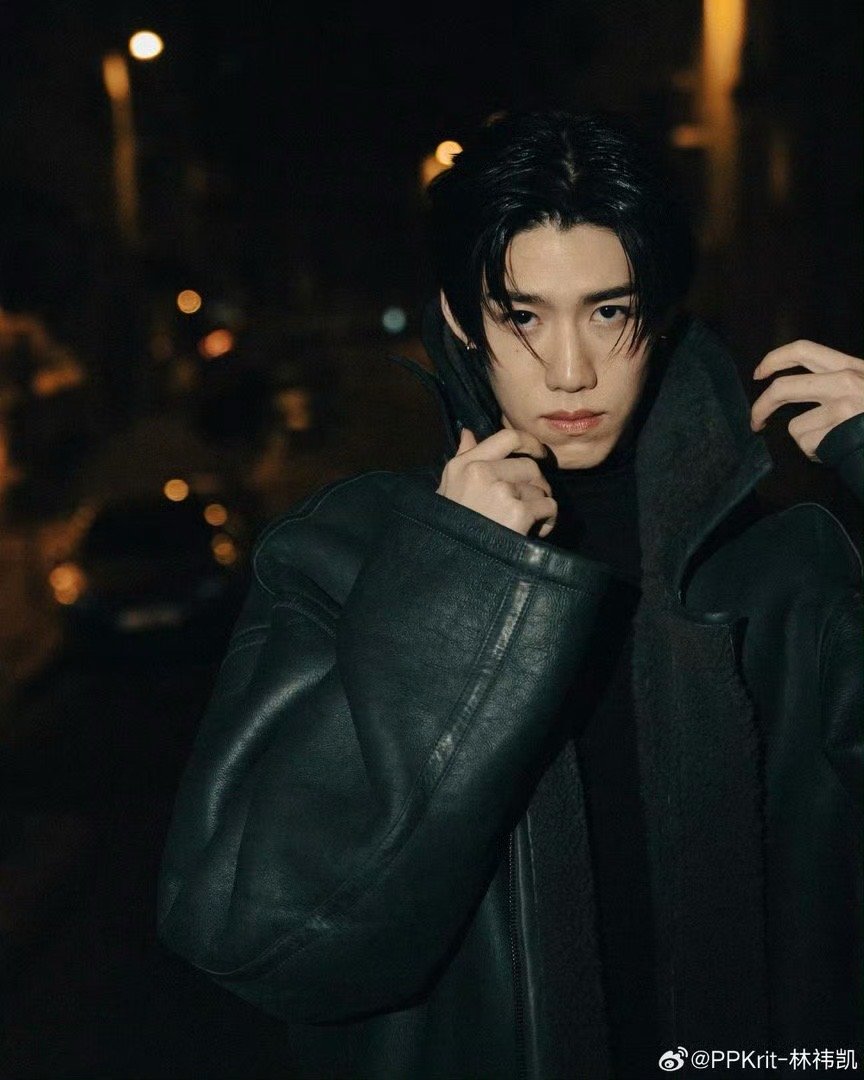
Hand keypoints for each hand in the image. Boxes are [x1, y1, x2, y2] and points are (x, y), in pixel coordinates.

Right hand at [436, 427, 557, 537]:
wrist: (452, 562)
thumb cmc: (449, 528)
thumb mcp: (447, 490)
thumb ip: (461, 459)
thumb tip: (467, 433)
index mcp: (464, 465)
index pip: (507, 438)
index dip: (530, 442)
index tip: (540, 452)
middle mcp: (481, 472)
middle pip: (529, 466)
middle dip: (536, 485)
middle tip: (532, 504)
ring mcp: (500, 491)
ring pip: (540, 488)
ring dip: (540, 506)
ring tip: (529, 523)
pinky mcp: (517, 512)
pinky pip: (548, 507)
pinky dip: (548, 520)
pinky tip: (535, 532)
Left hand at [750, 340, 863, 459]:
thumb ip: (836, 380)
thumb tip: (797, 388)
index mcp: (851, 366)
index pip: (803, 350)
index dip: (773, 360)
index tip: (759, 373)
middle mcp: (846, 382)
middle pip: (783, 388)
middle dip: (761, 407)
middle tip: (756, 420)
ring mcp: (843, 409)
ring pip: (795, 427)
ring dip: (805, 441)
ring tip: (827, 443)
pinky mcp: (839, 435)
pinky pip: (808, 447)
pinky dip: (815, 454)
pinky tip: (835, 451)